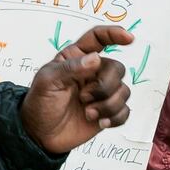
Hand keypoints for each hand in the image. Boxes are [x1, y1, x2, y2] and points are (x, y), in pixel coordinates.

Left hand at [19, 23, 132, 153]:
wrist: (41, 134)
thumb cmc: (40, 103)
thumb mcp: (47, 81)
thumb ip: (70, 67)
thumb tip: (96, 59)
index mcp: (77, 57)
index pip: (98, 38)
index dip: (114, 34)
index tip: (128, 38)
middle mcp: (93, 72)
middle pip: (116, 68)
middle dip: (104, 86)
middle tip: (83, 97)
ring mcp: (101, 93)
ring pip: (123, 91)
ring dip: (107, 105)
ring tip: (87, 113)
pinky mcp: (107, 112)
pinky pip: (125, 111)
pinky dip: (114, 117)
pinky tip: (99, 122)